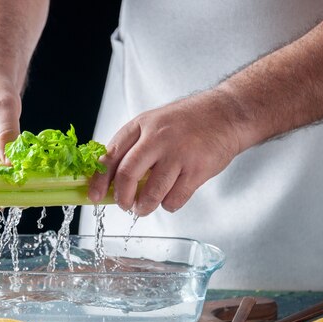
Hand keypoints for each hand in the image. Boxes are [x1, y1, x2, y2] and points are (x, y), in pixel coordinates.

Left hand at [88, 90, 243, 215]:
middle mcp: (158, 138)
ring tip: (144, 207)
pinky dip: (168, 205)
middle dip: (121, 198)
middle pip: (127, 175)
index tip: (95, 196)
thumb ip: (133, 147)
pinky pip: (174, 199)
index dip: (99, 180)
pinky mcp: (197, 169)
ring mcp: (178, 154)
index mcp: (141, 126)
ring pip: (150, 193)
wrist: (227, 113)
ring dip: (143, 207)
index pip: (111, 155)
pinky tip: (170, 197)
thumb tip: (111, 180)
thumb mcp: (154, 124)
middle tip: (124, 205)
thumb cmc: (187, 122)